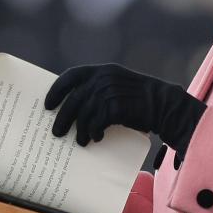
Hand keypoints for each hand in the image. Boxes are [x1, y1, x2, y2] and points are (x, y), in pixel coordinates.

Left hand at [44, 64, 204, 165]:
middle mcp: (104, 78)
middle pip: (73, 99)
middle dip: (63, 118)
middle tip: (56, 132)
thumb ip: (99, 91)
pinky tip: (96, 138)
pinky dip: (93, 133)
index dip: (56, 90)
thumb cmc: (140, 100)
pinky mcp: (115, 107)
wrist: (164, 105)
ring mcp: (109, 92)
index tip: (47, 105)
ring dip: (79, 131)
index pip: (71, 76)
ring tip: (80, 141)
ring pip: (83, 114)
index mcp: (103, 71)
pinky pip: (96, 123)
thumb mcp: (118, 87)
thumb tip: (75, 108)